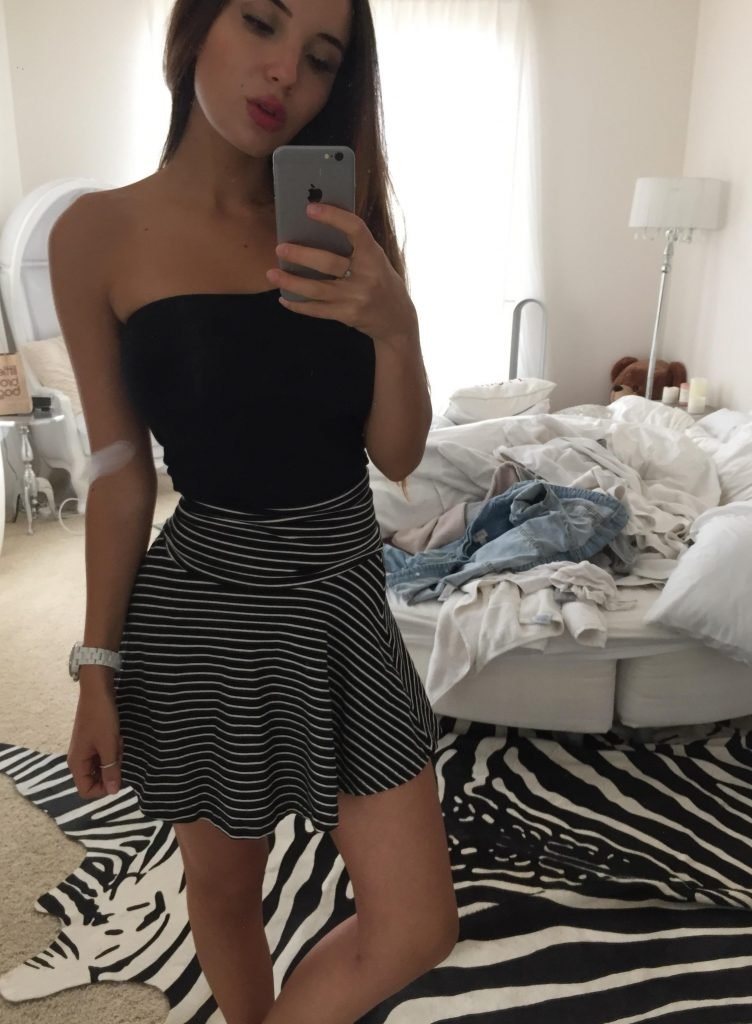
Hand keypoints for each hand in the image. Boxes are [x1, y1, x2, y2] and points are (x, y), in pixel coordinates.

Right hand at [67, 689, 123, 798]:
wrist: (97, 691)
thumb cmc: (101, 718)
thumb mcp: (109, 745)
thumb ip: (111, 769)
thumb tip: (113, 792)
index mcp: (77, 764)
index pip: (86, 790)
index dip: (103, 789)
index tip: (119, 775)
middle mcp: (78, 759)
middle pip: (94, 779)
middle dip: (111, 770)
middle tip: (119, 753)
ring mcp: (85, 750)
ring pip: (101, 766)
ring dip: (112, 759)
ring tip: (118, 742)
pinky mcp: (92, 741)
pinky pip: (102, 754)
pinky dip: (112, 750)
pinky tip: (117, 738)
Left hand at [266, 203, 416, 344]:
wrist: (397, 320)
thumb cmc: (381, 281)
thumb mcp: (376, 260)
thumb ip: (354, 247)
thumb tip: (315, 230)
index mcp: (374, 256)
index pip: (355, 229)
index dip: (333, 217)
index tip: (310, 209)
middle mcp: (367, 276)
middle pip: (328, 263)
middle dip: (301, 255)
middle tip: (280, 248)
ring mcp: (356, 298)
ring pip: (317, 289)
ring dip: (291, 282)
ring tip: (271, 274)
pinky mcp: (347, 316)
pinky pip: (316, 310)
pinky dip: (298, 305)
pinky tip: (284, 298)